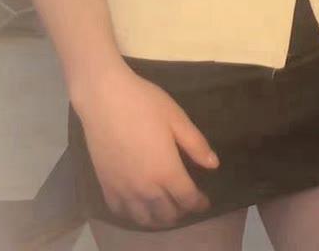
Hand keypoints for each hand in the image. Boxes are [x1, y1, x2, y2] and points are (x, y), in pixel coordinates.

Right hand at [74, 62, 217, 227]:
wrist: (105, 100)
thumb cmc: (145, 104)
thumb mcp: (177, 119)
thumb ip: (196, 144)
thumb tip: (213, 165)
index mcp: (167, 171)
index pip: (187, 199)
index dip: (198, 204)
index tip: (204, 203)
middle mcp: (145, 188)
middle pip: (166, 214)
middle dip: (180, 212)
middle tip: (186, 204)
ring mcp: (123, 190)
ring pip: (143, 219)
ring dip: (158, 219)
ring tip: (165, 211)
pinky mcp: (106, 186)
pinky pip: (121, 212)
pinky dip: (133, 215)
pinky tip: (139, 207)